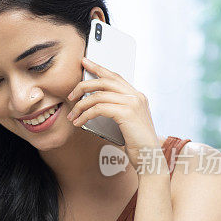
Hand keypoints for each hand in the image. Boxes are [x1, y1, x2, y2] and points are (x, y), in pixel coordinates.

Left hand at [66, 57, 160, 172]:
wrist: (149, 157)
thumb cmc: (136, 143)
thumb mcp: (126, 122)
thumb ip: (116, 109)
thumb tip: (93, 104)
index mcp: (137, 96)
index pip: (115, 76)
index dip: (98, 68)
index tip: (84, 62)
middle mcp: (136, 96)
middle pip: (104, 81)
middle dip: (83, 85)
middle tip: (70, 95)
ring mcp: (133, 103)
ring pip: (98, 95)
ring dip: (80, 106)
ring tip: (72, 116)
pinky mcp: (126, 113)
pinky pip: (98, 108)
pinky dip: (85, 115)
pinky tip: (79, 122)